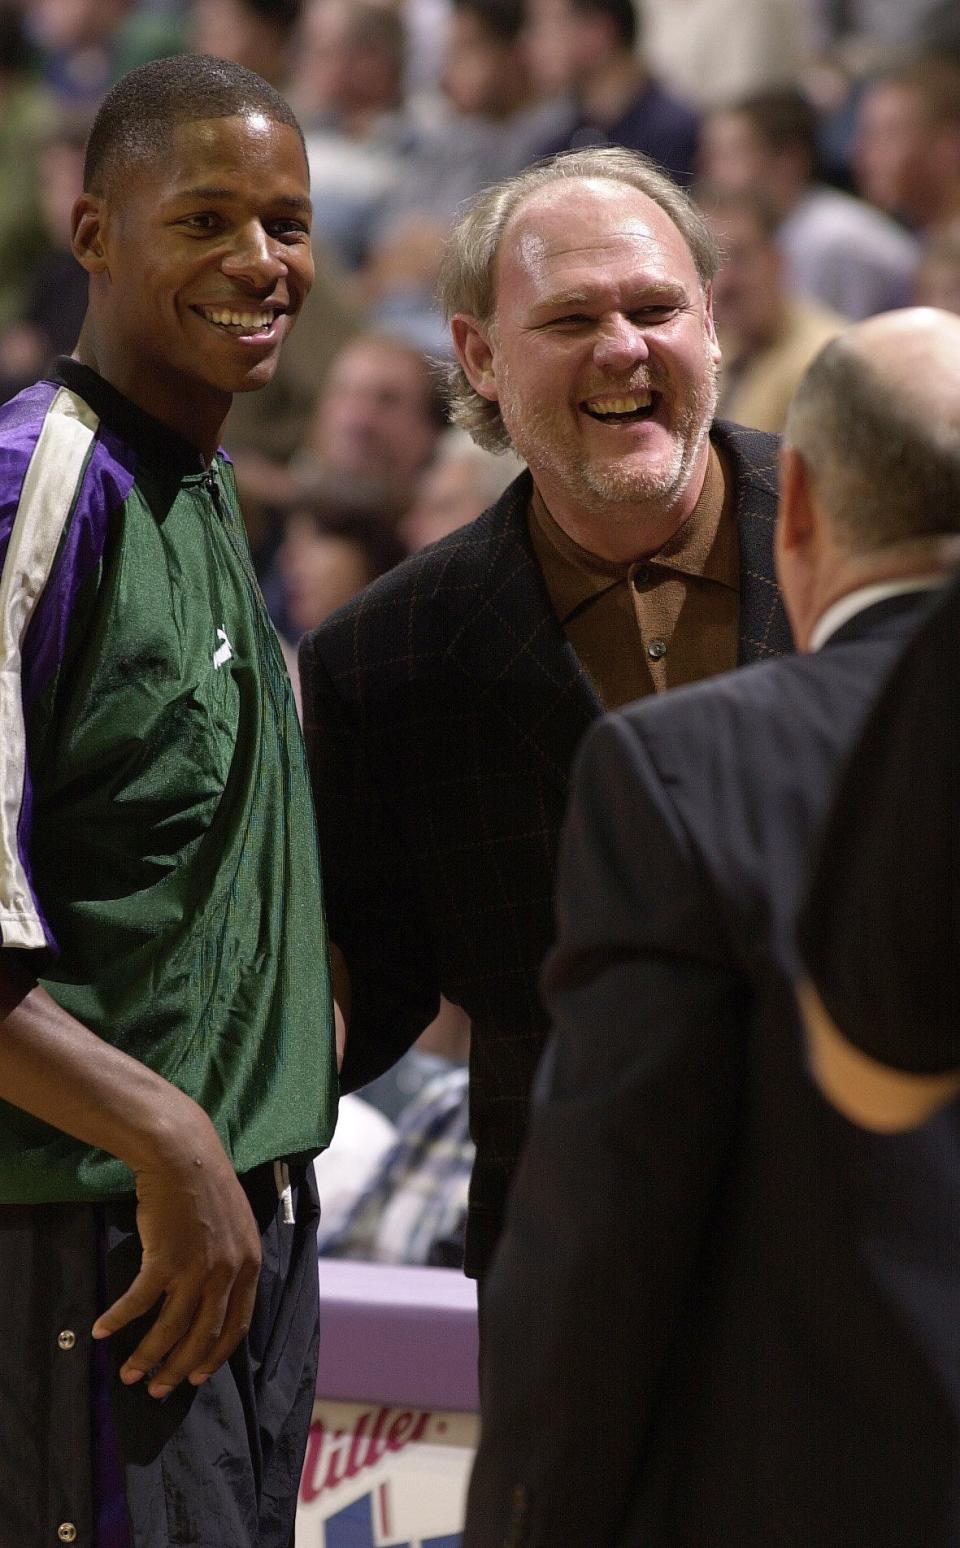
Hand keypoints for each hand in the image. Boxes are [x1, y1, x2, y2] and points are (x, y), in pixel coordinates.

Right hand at [92, 1114, 261, 1398]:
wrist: (184, 1155)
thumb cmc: (206, 1187)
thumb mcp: (237, 1226)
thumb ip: (233, 1262)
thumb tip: (219, 1298)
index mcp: (250, 1265)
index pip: (237, 1327)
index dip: (216, 1357)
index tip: (198, 1378)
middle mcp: (228, 1273)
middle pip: (203, 1337)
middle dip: (179, 1369)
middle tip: (159, 1389)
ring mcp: (197, 1268)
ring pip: (171, 1329)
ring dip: (147, 1356)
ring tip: (130, 1374)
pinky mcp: (165, 1259)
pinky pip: (139, 1303)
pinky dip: (120, 1320)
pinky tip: (103, 1331)